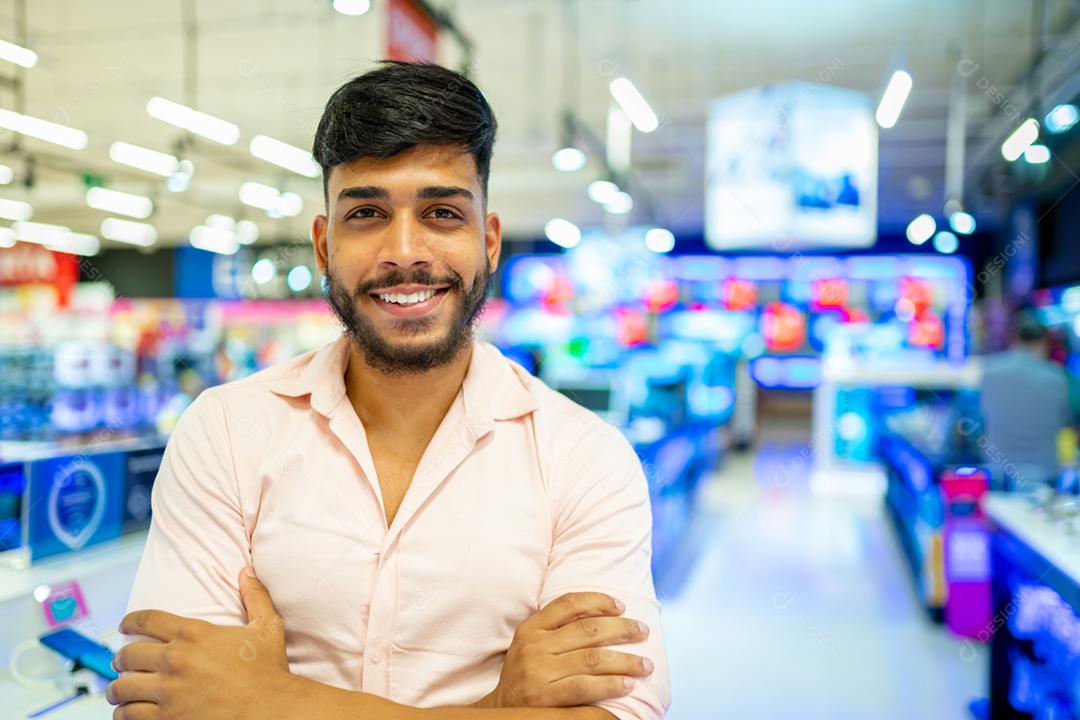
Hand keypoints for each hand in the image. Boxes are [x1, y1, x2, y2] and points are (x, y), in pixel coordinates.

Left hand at [107, 567, 296, 719]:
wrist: (272, 710)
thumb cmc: (270, 670)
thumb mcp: (267, 627)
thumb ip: (255, 596)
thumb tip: (245, 571)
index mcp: (194, 634)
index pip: (146, 620)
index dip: (129, 622)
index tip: (123, 627)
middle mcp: (176, 660)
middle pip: (128, 655)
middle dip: (120, 659)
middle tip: (120, 663)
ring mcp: (168, 692)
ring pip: (122, 689)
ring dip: (118, 690)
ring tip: (119, 693)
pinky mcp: (166, 719)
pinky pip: (129, 716)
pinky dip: (124, 714)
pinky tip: (128, 713)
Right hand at [479, 592, 652, 708]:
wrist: (502, 711)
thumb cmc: (526, 674)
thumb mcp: (531, 645)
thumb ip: (557, 629)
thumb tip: (607, 615)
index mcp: (531, 628)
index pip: (569, 603)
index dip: (598, 601)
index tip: (622, 606)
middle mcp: (534, 646)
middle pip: (587, 630)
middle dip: (621, 629)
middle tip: (643, 631)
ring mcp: (539, 672)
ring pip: (592, 659)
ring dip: (625, 661)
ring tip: (645, 664)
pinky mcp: (546, 698)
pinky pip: (586, 688)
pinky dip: (611, 685)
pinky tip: (628, 686)